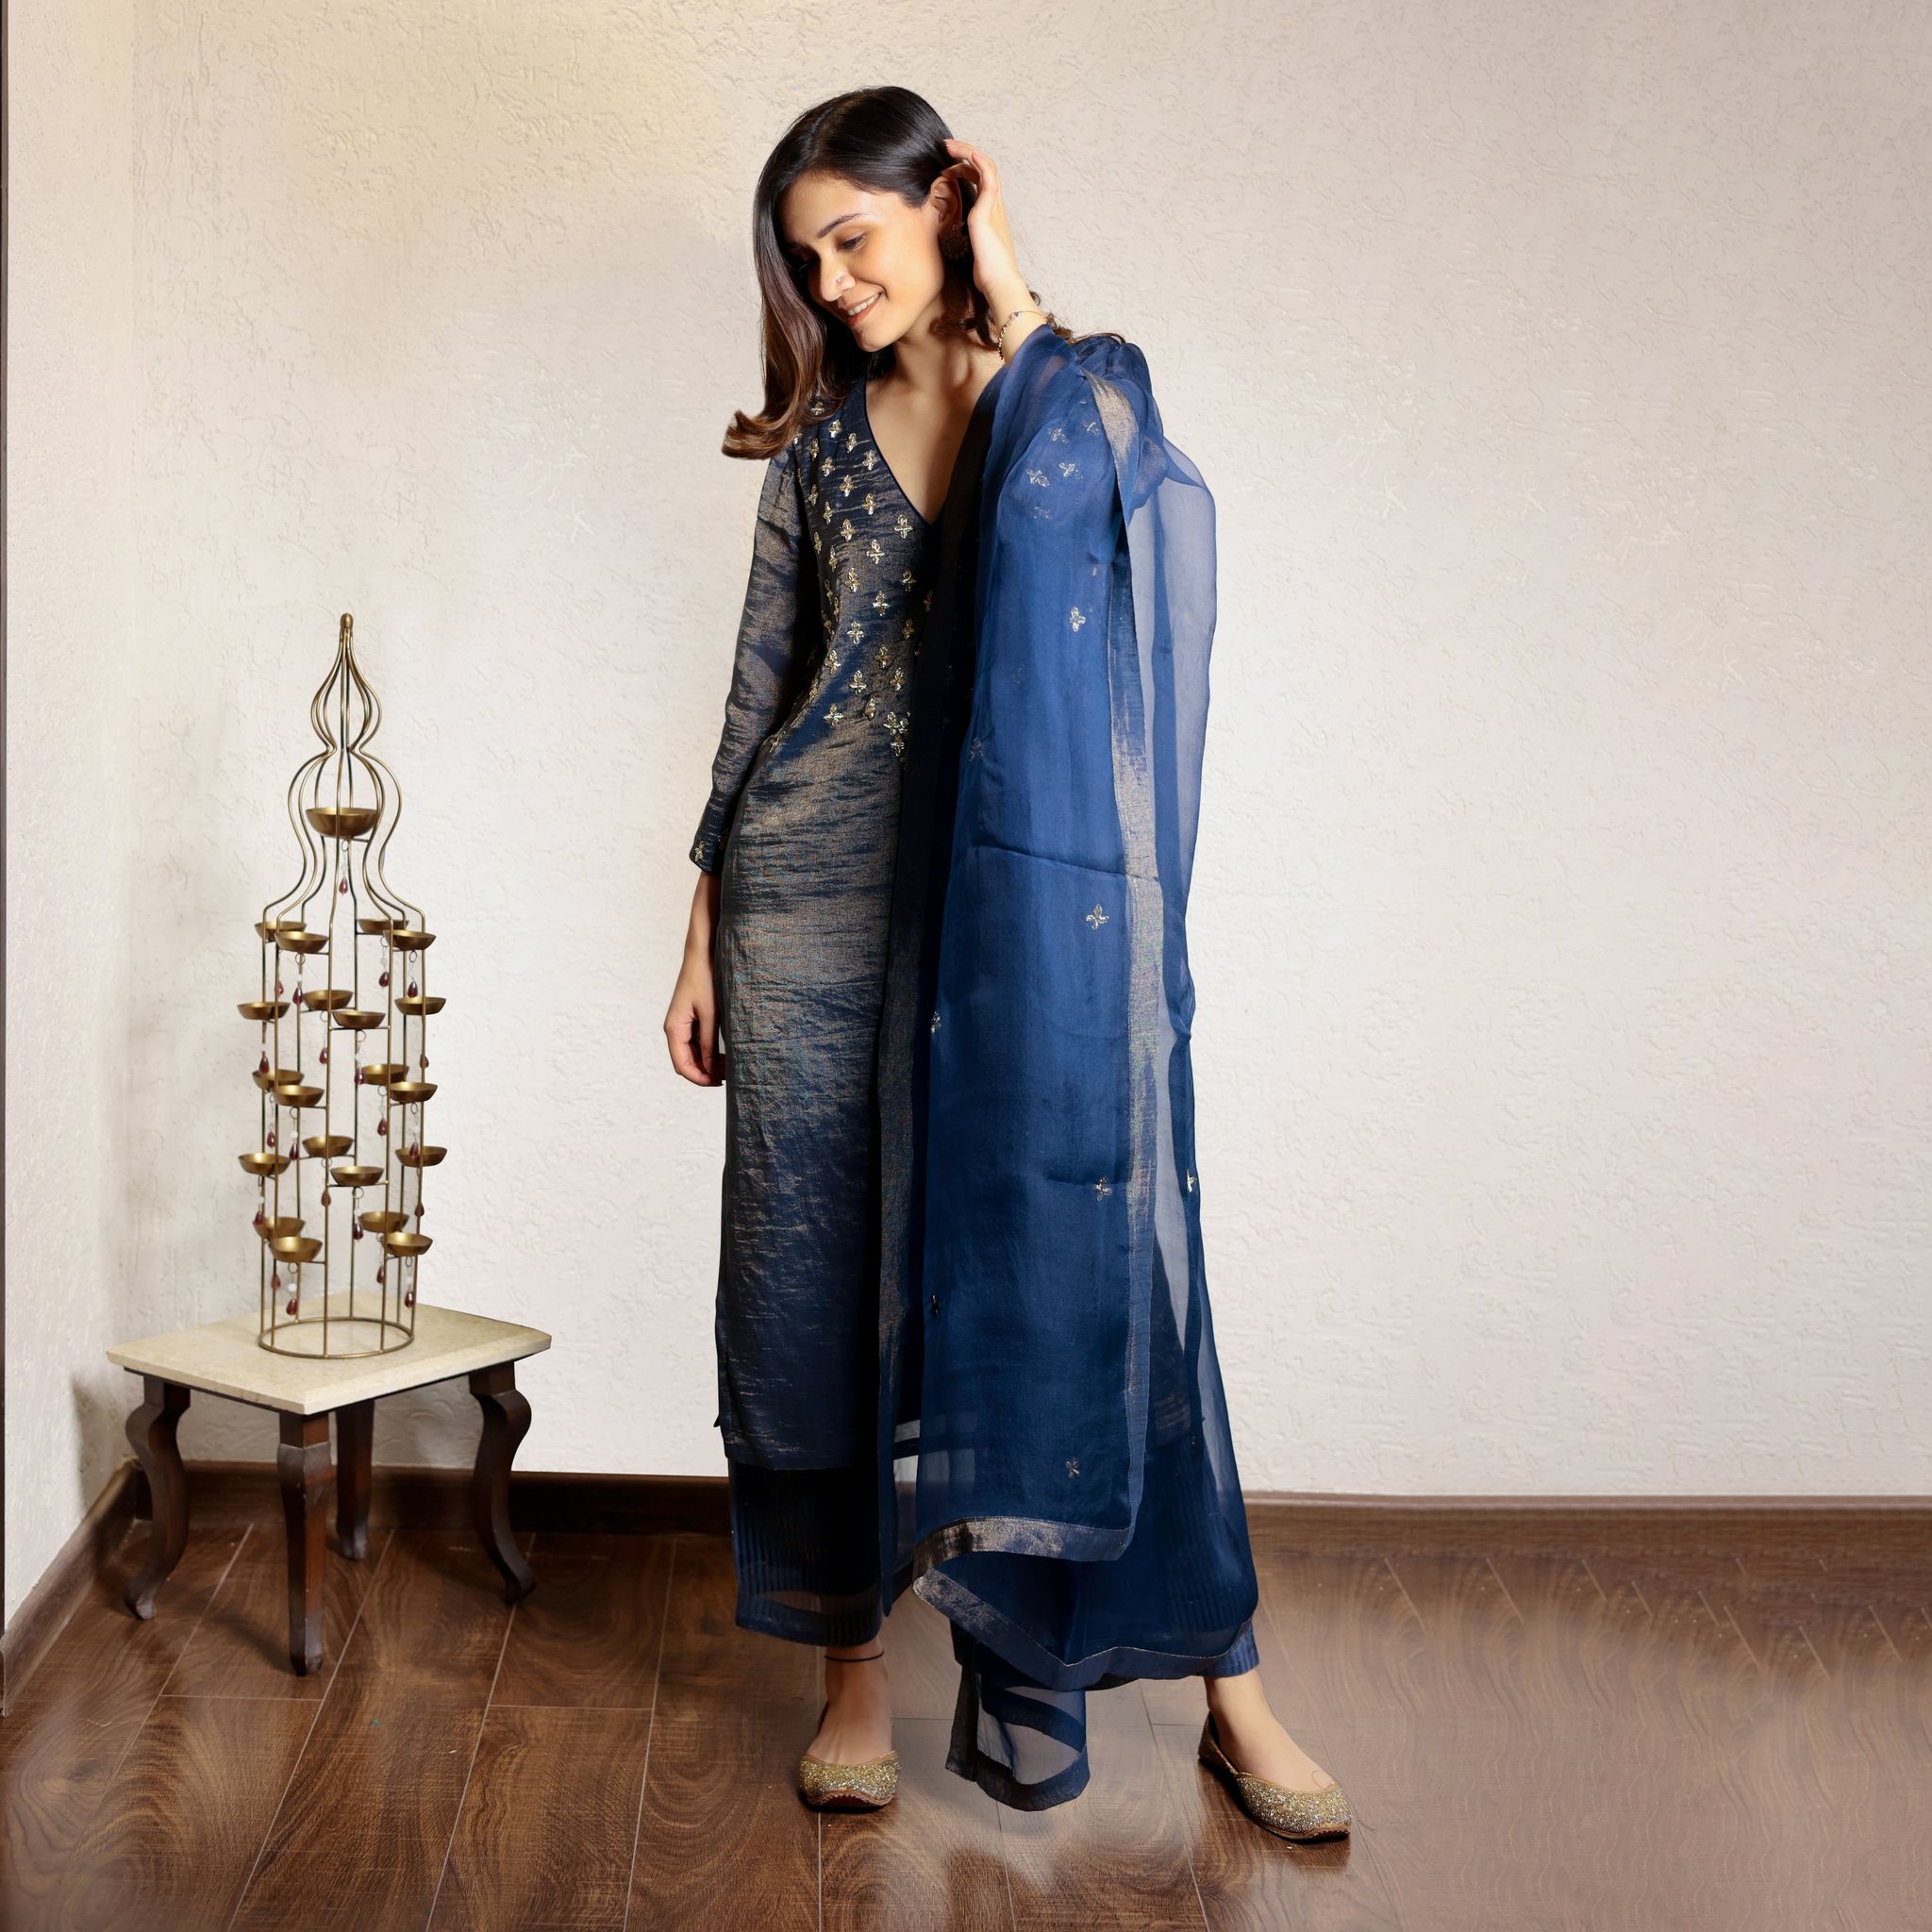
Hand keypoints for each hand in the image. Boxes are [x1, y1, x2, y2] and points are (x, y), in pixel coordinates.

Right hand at [665, 878, 724, 1085]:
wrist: (703, 952)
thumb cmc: (706, 978)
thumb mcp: (711, 1014)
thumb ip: (708, 1043)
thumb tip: (711, 1069)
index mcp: (674, 1028)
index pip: (682, 1066)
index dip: (700, 1079)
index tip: (721, 1084)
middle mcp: (674, 1028)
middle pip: (686, 1063)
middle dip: (706, 1073)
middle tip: (731, 1076)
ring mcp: (682, 1024)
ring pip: (692, 1055)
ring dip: (709, 1063)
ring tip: (732, 1066)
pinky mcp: (691, 1018)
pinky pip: (696, 1043)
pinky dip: (709, 1052)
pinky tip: (727, 1053)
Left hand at [938, 139, 1027, 315]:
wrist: (999, 283)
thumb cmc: (988, 272)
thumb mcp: (972, 249)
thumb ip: (967, 238)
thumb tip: (954, 238)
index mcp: (990, 213)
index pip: (981, 179)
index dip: (966, 167)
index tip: (948, 165)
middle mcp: (994, 205)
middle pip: (984, 167)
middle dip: (965, 153)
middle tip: (946, 147)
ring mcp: (993, 206)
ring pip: (985, 166)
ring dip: (967, 152)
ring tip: (949, 146)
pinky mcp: (988, 210)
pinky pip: (988, 177)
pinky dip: (978, 162)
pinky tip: (967, 154)